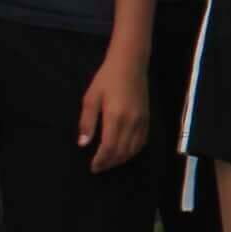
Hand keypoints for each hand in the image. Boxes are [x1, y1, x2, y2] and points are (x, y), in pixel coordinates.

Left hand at [79, 48, 149, 170]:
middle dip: (109, 163)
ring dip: (121, 160)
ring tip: (110, 162)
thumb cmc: (107, 79)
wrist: (130, 64)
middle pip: (121, 152)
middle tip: (99, 167)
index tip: (92, 167)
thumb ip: (87, 122)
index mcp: (115, 117)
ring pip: (133, 149)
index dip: (100, 161)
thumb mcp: (91, 98)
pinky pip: (142, 142)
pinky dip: (133, 152)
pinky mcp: (147, 119)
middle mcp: (131, 122)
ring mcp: (141, 121)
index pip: (109, 148)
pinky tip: (125, 153)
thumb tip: (83, 144)